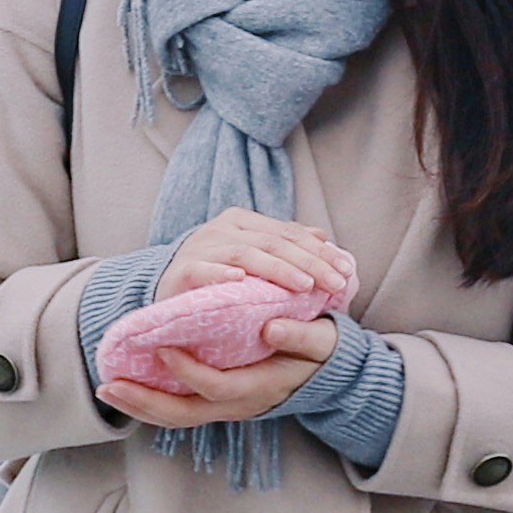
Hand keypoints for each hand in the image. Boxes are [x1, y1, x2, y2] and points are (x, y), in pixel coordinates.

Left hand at [115, 315, 336, 424]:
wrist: (327, 374)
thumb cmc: (321, 352)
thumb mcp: (322, 342)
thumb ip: (302, 337)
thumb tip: (273, 329)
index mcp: (260, 388)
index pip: (216, 386)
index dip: (189, 372)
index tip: (164, 348)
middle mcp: (238, 405)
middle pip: (185, 413)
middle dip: (145, 401)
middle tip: (109, 385)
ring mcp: (225, 408)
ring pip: (176, 417)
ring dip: (140, 406)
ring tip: (108, 390)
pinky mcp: (215, 403)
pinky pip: (178, 410)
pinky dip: (150, 403)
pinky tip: (126, 389)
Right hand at [155, 209, 353, 313]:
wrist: (166, 291)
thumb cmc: (216, 276)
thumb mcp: (254, 258)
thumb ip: (285, 246)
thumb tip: (323, 236)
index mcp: (243, 222)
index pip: (289, 233)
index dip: (320, 251)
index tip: (347, 271)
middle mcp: (223, 229)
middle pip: (274, 243)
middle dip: (309, 263)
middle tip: (336, 283)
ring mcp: (201, 247)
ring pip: (246, 254)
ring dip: (278, 270)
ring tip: (304, 286)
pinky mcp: (182, 270)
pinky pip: (203, 270)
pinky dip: (222, 273)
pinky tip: (241, 280)